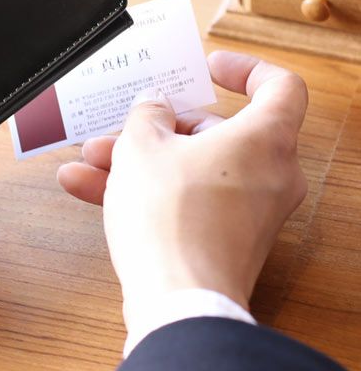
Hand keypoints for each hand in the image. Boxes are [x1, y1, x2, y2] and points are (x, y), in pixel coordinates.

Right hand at [57, 50, 307, 328]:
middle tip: (122, 124)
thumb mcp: (141, 145)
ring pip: (192, 168)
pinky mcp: (225, 241)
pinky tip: (90, 188)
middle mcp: (267, 176)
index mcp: (262, 140)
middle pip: (215, 132)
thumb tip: (153, 105)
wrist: (176, 302)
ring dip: (139, 160)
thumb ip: (146, 113)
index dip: (246, 69)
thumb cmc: (169, 219)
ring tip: (91, 158)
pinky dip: (147, 191)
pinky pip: (186, 200)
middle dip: (158, 127)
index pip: (280, 87)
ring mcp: (248, 213)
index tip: (209, 68)